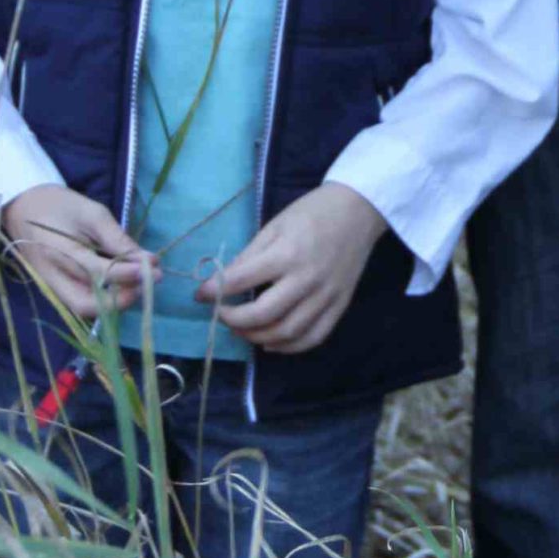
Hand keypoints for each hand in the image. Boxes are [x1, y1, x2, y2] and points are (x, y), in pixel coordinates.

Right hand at [1, 186, 150, 324]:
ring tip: (137, 284)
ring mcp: (50, 287)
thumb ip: (117, 239)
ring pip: (83, 309)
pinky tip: (119, 286)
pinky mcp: (52, 289)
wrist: (23, 206)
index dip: (131, 274)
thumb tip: (148, 261)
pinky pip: (78, 302)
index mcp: (61, 254)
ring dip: (113, 303)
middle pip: (87, 305)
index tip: (156, 268)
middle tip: (146, 284)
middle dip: (120, 300)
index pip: (100, 274)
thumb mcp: (92, 213)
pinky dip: (101, 300)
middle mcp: (53, 278)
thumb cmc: (59, 205)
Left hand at [199, 183, 386, 354]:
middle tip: (220, 315)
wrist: (359, 210)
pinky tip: (270, 342)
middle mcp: (307, 279)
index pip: (242, 280)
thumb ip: (249, 255)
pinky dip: (288, 347)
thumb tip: (222, 281)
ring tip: (241, 329)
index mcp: (287, 253)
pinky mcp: (340, 306)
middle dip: (233, 320)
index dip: (215, 290)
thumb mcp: (275, 225)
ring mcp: (326, 296)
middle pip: (263, 315)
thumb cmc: (312, 212)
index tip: (199, 295)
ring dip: (257, 337)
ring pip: (287, 333)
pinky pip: (313, 338)